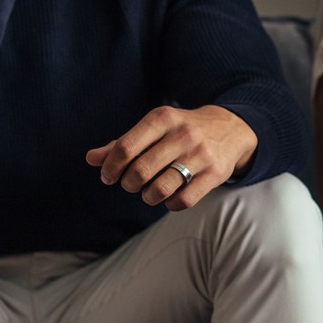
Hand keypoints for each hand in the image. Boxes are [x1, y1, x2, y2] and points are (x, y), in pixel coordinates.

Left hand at [86, 105, 257, 210]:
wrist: (231, 128)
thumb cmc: (181, 130)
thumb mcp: (155, 128)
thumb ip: (123, 144)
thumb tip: (91, 159)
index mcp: (162, 118)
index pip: (125, 148)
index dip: (110, 168)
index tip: (108, 177)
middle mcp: (182, 134)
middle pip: (140, 171)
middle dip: (128, 184)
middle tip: (130, 184)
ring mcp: (200, 155)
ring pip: (160, 190)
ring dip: (147, 196)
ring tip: (148, 192)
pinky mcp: (215, 174)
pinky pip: (183, 201)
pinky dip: (170, 204)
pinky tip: (170, 196)